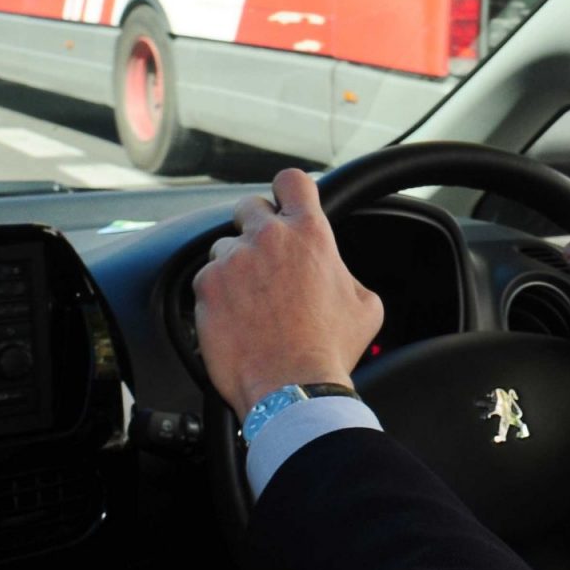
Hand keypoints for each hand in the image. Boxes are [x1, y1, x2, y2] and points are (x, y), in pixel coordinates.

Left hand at [191, 169, 384, 418]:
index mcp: (310, 233)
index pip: (291, 180)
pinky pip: (205, 280)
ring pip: (224, 248)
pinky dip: (216, 296)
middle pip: (249, 207)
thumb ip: (345, 272)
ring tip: (251, 303)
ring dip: (234, 267)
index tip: (284, 204)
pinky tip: (234, 320)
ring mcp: (233, 260)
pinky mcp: (206, 287)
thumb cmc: (330, 350)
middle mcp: (269, 237)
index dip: (287, 190)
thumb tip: (335, 270)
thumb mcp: (364, 305)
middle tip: (262, 259)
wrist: (293, 389)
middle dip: (254, 228)